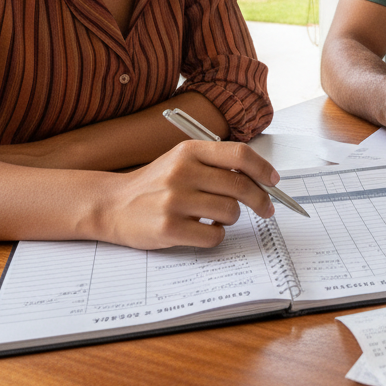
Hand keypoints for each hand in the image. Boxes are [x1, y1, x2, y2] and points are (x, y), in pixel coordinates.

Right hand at [92, 139, 279, 248]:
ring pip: (230, 212)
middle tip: (267, 209)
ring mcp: (174, 201)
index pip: (240, 154)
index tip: (274, 181)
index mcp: (190, 151)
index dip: (263, 169)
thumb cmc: (156, 183)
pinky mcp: (169, 228)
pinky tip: (202, 229)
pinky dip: (215, 235)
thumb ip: (216, 163)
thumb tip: (261, 177)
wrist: (112, 205)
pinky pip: (214, 235)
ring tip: (215, 216)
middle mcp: (182, 172)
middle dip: (260, 200)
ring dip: (231, 218)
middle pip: (240, 186)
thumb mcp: (182, 160)